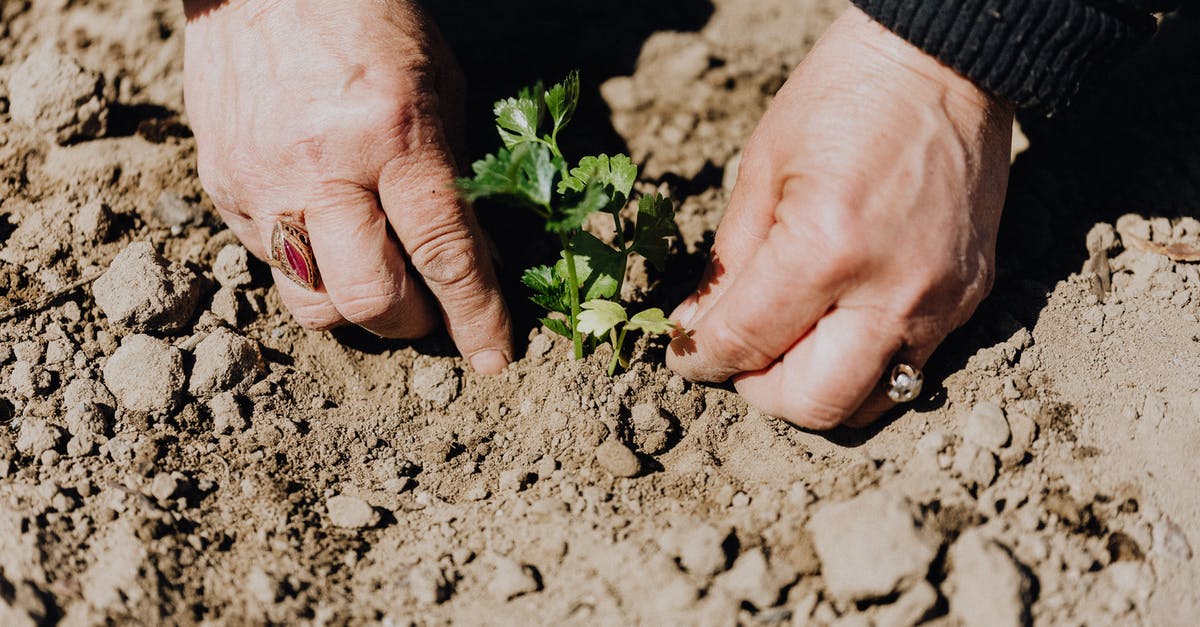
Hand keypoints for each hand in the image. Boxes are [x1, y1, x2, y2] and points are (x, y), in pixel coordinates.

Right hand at [183, 0, 511, 372]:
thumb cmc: (368, 18)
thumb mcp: (439, 85)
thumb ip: (455, 177)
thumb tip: (474, 260)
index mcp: (391, 133)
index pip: (443, 252)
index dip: (475, 316)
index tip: (495, 359)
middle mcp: (321, 167)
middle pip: (370, 300)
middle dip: (413, 324)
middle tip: (431, 311)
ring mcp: (261, 182)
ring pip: (311, 303)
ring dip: (356, 311)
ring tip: (379, 279)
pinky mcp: (221, 187)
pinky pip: (270, 264)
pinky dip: (312, 268)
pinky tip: (330, 233)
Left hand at [666, 7, 1013, 428]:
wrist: (945, 64)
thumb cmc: (843, 98)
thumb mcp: (762, 170)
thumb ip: (727, 264)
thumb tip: (697, 330)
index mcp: (825, 249)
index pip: (746, 343)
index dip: (701, 359)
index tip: (686, 355)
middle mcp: (891, 291)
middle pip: (813, 403)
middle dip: (760, 392)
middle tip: (739, 359)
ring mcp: (941, 302)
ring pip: (868, 402)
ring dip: (815, 390)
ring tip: (788, 347)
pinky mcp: (970, 298)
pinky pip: (909, 367)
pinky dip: (862, 365)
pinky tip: (838, 324)